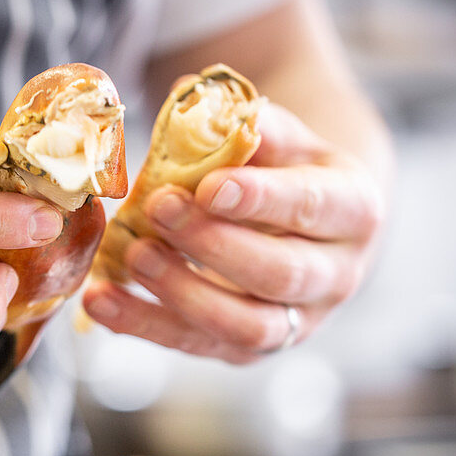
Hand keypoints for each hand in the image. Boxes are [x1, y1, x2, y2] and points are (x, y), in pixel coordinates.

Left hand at [83, 103, 384, 362]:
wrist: (310, 216)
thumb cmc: (288, 166)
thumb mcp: (284, 136)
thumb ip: (253, 126)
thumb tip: (208, 107)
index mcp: (354, 210)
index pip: (312, 207)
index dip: (262, 200)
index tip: (210, 186)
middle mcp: (336, 276)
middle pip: (280, 274)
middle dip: (214, 245)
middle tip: (158, 208)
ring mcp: (295, 321)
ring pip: (245, 325)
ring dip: (183, 293)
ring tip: (133, 255)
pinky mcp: (250, 348)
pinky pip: (198, 345)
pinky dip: (145, 324)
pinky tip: (101, 300)